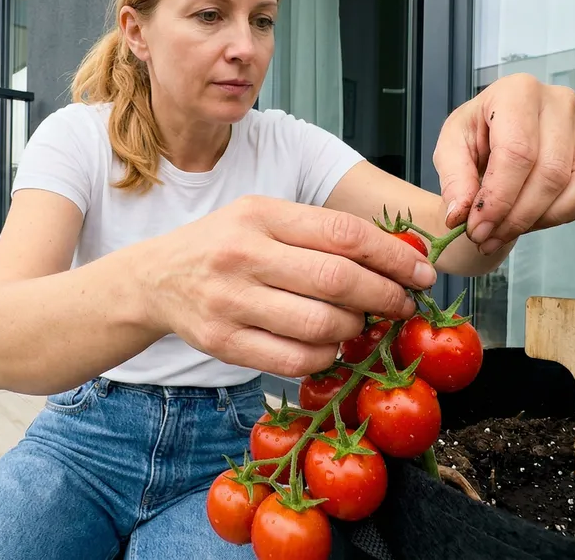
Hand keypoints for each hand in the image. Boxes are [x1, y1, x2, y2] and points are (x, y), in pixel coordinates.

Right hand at [144, 195, 435, 377]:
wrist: (154, 279)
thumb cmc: (222, 245)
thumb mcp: (261, 218)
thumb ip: (317, 231)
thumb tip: (396, 255)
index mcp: (260, 215)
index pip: (343, 233)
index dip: (392, 256)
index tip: (421, 272)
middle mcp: (243, 255)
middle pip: (338, 281)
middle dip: (385, 296)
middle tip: (403, 304)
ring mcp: (230, 301)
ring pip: (320, 325)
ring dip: (355, 330)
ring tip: (361, 324)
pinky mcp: (222, 343)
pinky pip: (293, 360)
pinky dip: (324, 357)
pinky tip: (329, 346)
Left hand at [433, 73, 574, 254]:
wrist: (498, 135)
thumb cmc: (476, 136)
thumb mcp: (451, 149)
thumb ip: (454, 180)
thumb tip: (460, 215)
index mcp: (518, 91)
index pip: (517, 152)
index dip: (498, 199)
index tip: (476, 228)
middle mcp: (559, 101)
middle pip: (550, 173)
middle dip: (517, 217)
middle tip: (487, 238)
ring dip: (543, 219)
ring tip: (508, 231)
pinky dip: (563, 215)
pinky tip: (532, 218)